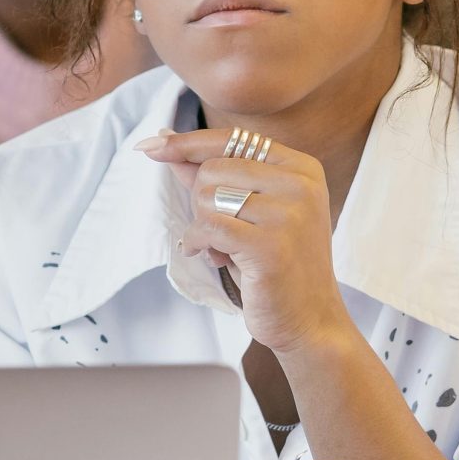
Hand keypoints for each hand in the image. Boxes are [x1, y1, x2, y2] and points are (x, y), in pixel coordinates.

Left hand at [139, 129, 350, 356]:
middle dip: (201, 201)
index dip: (187, 143)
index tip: (150, 145)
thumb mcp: (248, 214)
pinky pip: (209, 227)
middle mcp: (300, 184)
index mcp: (300, 168)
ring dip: (202, 225)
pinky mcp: (272, 245)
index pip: (232, 140)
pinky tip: (208, 256)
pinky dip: (197, 242)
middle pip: (214, 168)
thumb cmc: (275, 265)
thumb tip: (167, 147)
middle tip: (218, 232)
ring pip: (209, 196)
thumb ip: (213, 179)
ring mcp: (289, 213)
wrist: (309, 319)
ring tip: (223, 248)